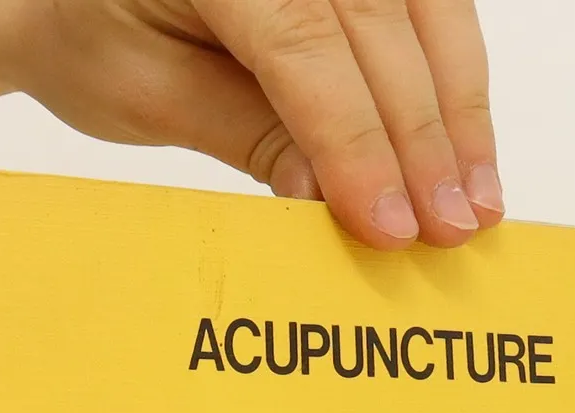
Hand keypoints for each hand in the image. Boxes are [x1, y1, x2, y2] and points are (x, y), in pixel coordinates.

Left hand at [0, 0, 502, 248]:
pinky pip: (425, 4)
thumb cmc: (99, 38)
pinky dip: (452, 77)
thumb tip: (333, 200)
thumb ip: (245, 134)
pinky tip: (466, 149)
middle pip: (381, 22)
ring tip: (475, 201)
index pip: (305, 44)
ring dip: (459, 108)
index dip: (358, 141)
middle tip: (451, 227)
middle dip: (423, 135)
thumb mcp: (149, 95)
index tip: (391, 224)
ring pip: (424, 7)